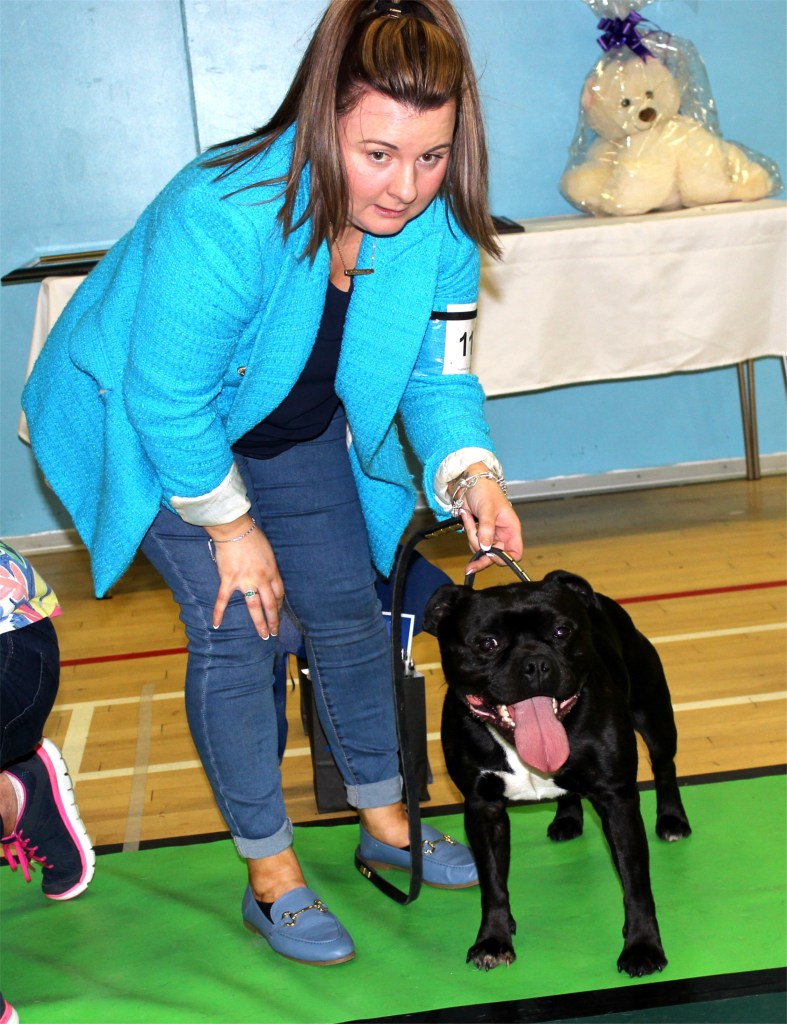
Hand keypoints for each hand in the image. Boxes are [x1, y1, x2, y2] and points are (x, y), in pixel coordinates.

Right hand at [206, 516, 283, 638]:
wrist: (235, 530)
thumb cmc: (252, 536)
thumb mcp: (268, 551)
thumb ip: (269, 566)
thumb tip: (268, 576)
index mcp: (272, 571)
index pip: (279, 593)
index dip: (279, 604)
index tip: (279, 611)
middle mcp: (261, 579)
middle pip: (270, 604)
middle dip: (274, 620)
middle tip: (274, 632)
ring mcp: (245, 581)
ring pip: (254, 607)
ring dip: (260, 623)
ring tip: (263, 635)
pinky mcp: (228, 580)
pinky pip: (222, 600)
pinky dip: (218, 613)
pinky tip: (216, 625)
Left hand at [453, 464, 523, 574]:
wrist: (470, 482)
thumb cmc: (486, 490)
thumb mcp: (487, 508)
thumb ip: (487, 528)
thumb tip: (487, 547)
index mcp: (511, 529)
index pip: (515, 553)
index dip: (505, 558)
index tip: (491, 555)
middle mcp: (502, 535)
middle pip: (495, 556)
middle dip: (482, 554)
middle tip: (471, 565)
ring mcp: (490, 535)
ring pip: (481, 549)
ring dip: (472, 538)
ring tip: (469, 518)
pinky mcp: (478, 533)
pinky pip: (472, 542)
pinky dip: (467, 533)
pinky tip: (467, 517)